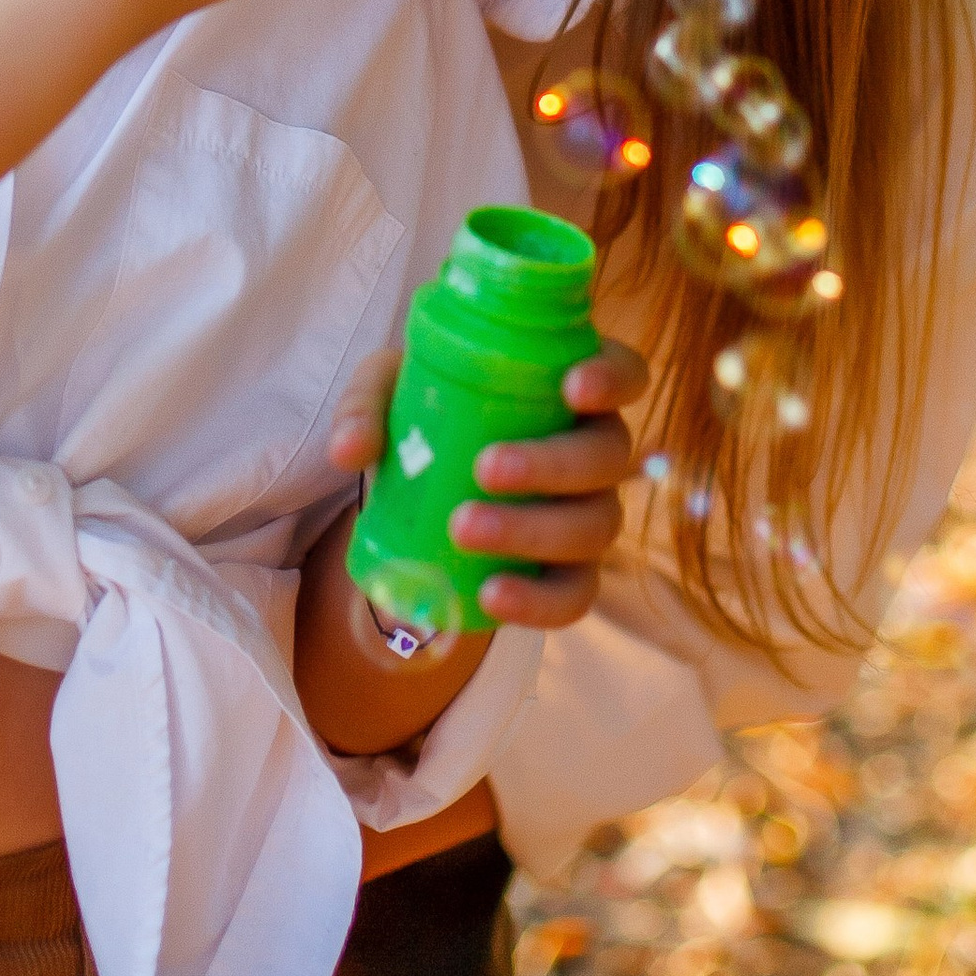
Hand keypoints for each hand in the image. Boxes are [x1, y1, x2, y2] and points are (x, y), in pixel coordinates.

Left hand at [327, 332, 646, 629]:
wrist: (423, 492)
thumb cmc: (423, 416)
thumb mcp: (389, 393)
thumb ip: (367, 405)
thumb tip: (349, 450)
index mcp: (568, 389)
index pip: (625, 374)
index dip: (613, 377)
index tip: (572, 388)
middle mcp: (595, 451)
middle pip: (608, 456)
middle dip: (552, 464)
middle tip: (483, 468)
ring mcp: (589, 516)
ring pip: (594, 526)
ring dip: (533, 530)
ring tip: (462, 529)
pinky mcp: (569, 575)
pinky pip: (575, 595)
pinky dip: (538, 600)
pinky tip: (492, 596)